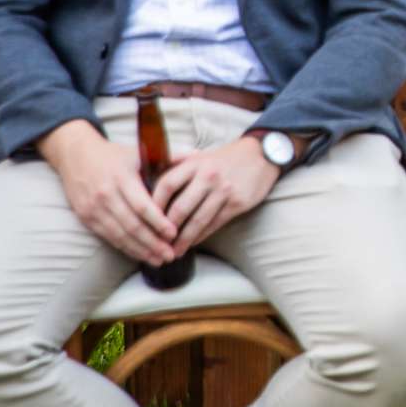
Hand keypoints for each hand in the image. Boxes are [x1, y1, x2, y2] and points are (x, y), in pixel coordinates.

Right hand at [44, 121, 176, 264]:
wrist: (76, 155)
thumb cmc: (114, 155)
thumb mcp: (139, 151)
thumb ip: (170, 154)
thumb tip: (197, 153)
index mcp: (122, 178)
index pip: (142, 206)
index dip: (158, 222)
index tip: (173, 234)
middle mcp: (106, 195)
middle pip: (132, 225)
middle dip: (152, 242)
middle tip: (170, 254)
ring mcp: (94, 208)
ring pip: (120, 235)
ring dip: (140, 250)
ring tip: (159, 260)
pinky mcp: (86, 217)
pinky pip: (108, 237)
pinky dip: (125, 248)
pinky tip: (140, 255)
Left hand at [152, 136, 278, 254]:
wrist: (260, 155)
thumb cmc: (225, 160)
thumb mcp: (201, 159)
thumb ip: (180, 173)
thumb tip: (155, 197)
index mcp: (194, 162)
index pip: (166, 184)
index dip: (153, 204)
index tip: (145, 219)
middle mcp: (208, 176)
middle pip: (180, 207)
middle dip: (166, 229)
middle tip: (156, 242)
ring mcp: (223, 190)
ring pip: (198, 220)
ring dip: (183, 239)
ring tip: (173, 251)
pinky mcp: (237, 203)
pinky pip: (214, 224)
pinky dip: (201, 236)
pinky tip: (192, 243)